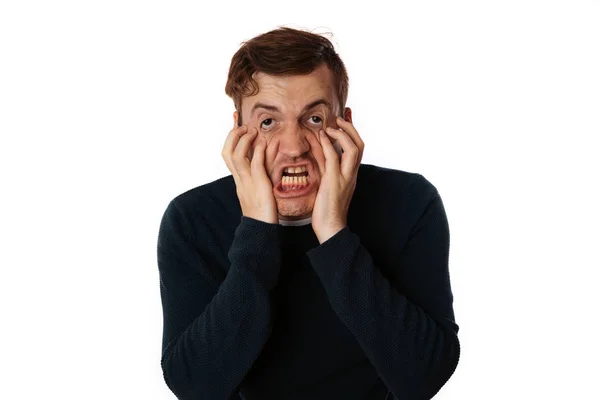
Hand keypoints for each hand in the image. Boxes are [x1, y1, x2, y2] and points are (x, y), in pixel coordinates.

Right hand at [222, 122, 277, 223]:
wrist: (260, 229)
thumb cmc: (261, 212)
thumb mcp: (256, 190)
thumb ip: (256, 176)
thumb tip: (260, 164)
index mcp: (238, 179)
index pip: (228, 154)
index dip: (230, 137)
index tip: (236, 122)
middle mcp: (239, 178)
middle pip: (226, 152)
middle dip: (233, 135)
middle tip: (243, 125)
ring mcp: (247, 181)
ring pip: (236, 155)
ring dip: (244, 140)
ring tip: (253, 130)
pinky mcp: (258, 185)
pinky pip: (255, 165)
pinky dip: (258, 152)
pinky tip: (263, 142)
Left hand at [312, 116, 364, 242]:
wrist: (330, 228)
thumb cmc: (327, 209)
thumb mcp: (330, 184)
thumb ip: (329, 169)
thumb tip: (322, 155)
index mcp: (351, 174)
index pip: (358, 148)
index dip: (352, 131)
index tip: (345, 117)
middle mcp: (351, 174)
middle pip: (360, 145)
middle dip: (351, 128)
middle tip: (340, 117)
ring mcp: (345, 177)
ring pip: (353, 149)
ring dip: (343, 133)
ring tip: (332, 125)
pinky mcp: (334, 181)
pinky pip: (334, 158)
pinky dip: (329, 144)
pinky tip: (322, 136)